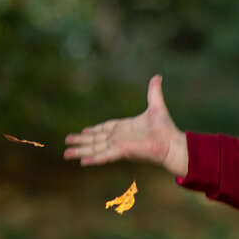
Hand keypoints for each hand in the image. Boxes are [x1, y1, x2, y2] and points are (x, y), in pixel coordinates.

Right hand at [64, 74, 189, 177]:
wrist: (172, 142)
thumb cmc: (165, 127)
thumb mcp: (156, 106)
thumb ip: (154, 92)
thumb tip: (157, 76)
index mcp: (125, 127)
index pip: (105, 128)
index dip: (94, 130)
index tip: (83, 130)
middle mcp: (120, 137)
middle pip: (96, 139)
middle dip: (81, 140)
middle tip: (67, 141)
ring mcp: (120, 145)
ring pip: (95, 148)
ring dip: (80, 150)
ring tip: (66, 154)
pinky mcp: (122, 151)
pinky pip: (105, 155)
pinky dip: (93, 158)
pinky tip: (82, 162)